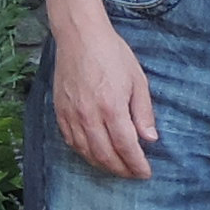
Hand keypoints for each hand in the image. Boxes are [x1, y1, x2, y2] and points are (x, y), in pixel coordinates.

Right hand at [50, 16, 157, 181]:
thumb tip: (150, 138)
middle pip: (106, 155)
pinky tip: (94, 154)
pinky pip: (71, 141)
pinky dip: (84, 153)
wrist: (80, 36)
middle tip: (132, 174)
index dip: (137, 164)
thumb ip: (143, 112)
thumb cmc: (112, 54)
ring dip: (103, 165)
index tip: (145, 173)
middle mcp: (89, 115)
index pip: (126, 147)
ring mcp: (72, 115)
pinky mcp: (60, 111)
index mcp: (112, 107)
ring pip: (86, 152)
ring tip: (116, 168)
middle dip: (121, 170)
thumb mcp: (137, 79)